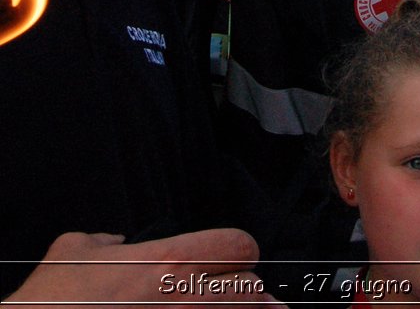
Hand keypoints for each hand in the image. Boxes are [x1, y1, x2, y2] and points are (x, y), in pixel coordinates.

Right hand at [5, 228, 279, 305]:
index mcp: (164, 262)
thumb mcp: (73, 249)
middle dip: (247, 289)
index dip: (240, 249)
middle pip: (248, 289)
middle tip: (243, 291)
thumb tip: (114, 241)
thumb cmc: (52, 300)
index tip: (237, 256)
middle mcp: (179, 297)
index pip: (235, 246)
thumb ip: (102, 239)